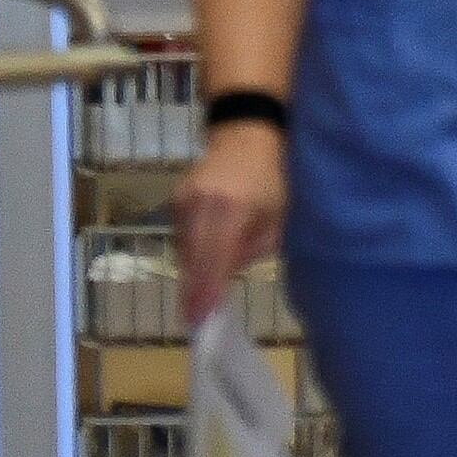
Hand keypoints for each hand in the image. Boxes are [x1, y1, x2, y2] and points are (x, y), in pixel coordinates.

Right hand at [178, 122, 287, 325]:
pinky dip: (196, 249)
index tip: (200, 319)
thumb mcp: (278, 217)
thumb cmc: (276, 179)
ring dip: (197, 269)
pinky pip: (184, 234)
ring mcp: (184, 199)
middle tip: (195, 320)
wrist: (249, 135)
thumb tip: (227, 274)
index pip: (214, 258)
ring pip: (186, 248)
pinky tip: (210, 256)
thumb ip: (254, 248)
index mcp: (231, 208)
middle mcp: (201, 204)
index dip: (207, 290)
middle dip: (195, 290)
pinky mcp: (177, 199)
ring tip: (208, 291)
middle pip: (193, 257)